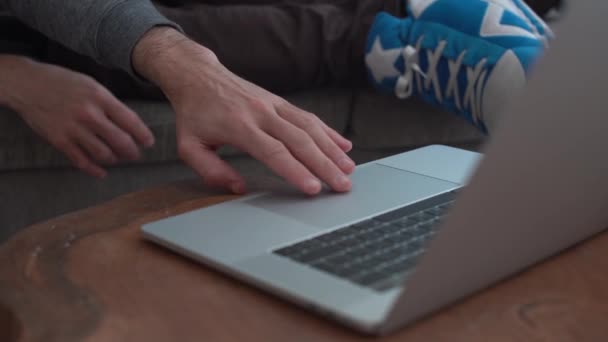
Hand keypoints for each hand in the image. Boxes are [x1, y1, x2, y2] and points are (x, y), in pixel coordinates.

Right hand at [0, 56, 154, 177]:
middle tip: (135, 154)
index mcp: (100, 97)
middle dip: (131, 151)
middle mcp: (89, 114)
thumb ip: (109, 103)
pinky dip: (94, 169)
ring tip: (118, 159)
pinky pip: (82, 161)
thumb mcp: (91, 85)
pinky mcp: (60, 141)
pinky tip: (102, 172)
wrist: (28, 84)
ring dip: (114, 160)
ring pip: (103, 154)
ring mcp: (73, 129)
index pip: (130, 120)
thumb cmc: (63, 82)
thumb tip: (129, 123)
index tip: (149, 142)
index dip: (143, 135)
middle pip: (120, 141)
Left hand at [133, 28, 354, 194]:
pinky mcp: (279, 100)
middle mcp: (262, 113)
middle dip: (325, 165)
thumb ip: (211, 170)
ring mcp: (274, 105)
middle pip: (300, 141)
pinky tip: (343, 145)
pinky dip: (328, 131)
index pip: (274, 152)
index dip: (296, 171)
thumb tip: (239, 188)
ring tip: (348, 169)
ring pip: (310, 127)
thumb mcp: (189, 145)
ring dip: (332, 149)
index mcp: (240, 127)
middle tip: (342, 185)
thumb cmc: (194, 113)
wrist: (197, 75)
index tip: (313, 188)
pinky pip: (308, 116)